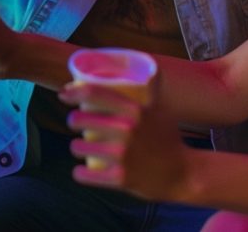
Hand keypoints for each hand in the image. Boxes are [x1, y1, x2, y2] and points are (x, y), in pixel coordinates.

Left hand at [60, 80, 189, 201]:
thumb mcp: (161, 109)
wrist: (183, 173)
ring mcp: (123, 156)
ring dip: (76, 146)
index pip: (95, 93)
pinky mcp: (120, 178)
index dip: (74, 92)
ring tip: (80, 146)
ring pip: (79, 146)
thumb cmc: (169, 138)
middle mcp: (127, 130)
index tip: (63, 94)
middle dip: (73, 120)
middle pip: (81, 119)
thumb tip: (149, 70)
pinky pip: (86, 175)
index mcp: (135, 110)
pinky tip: (81, 171)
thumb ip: (150, 90)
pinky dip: (80, 173)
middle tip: (76, 123)